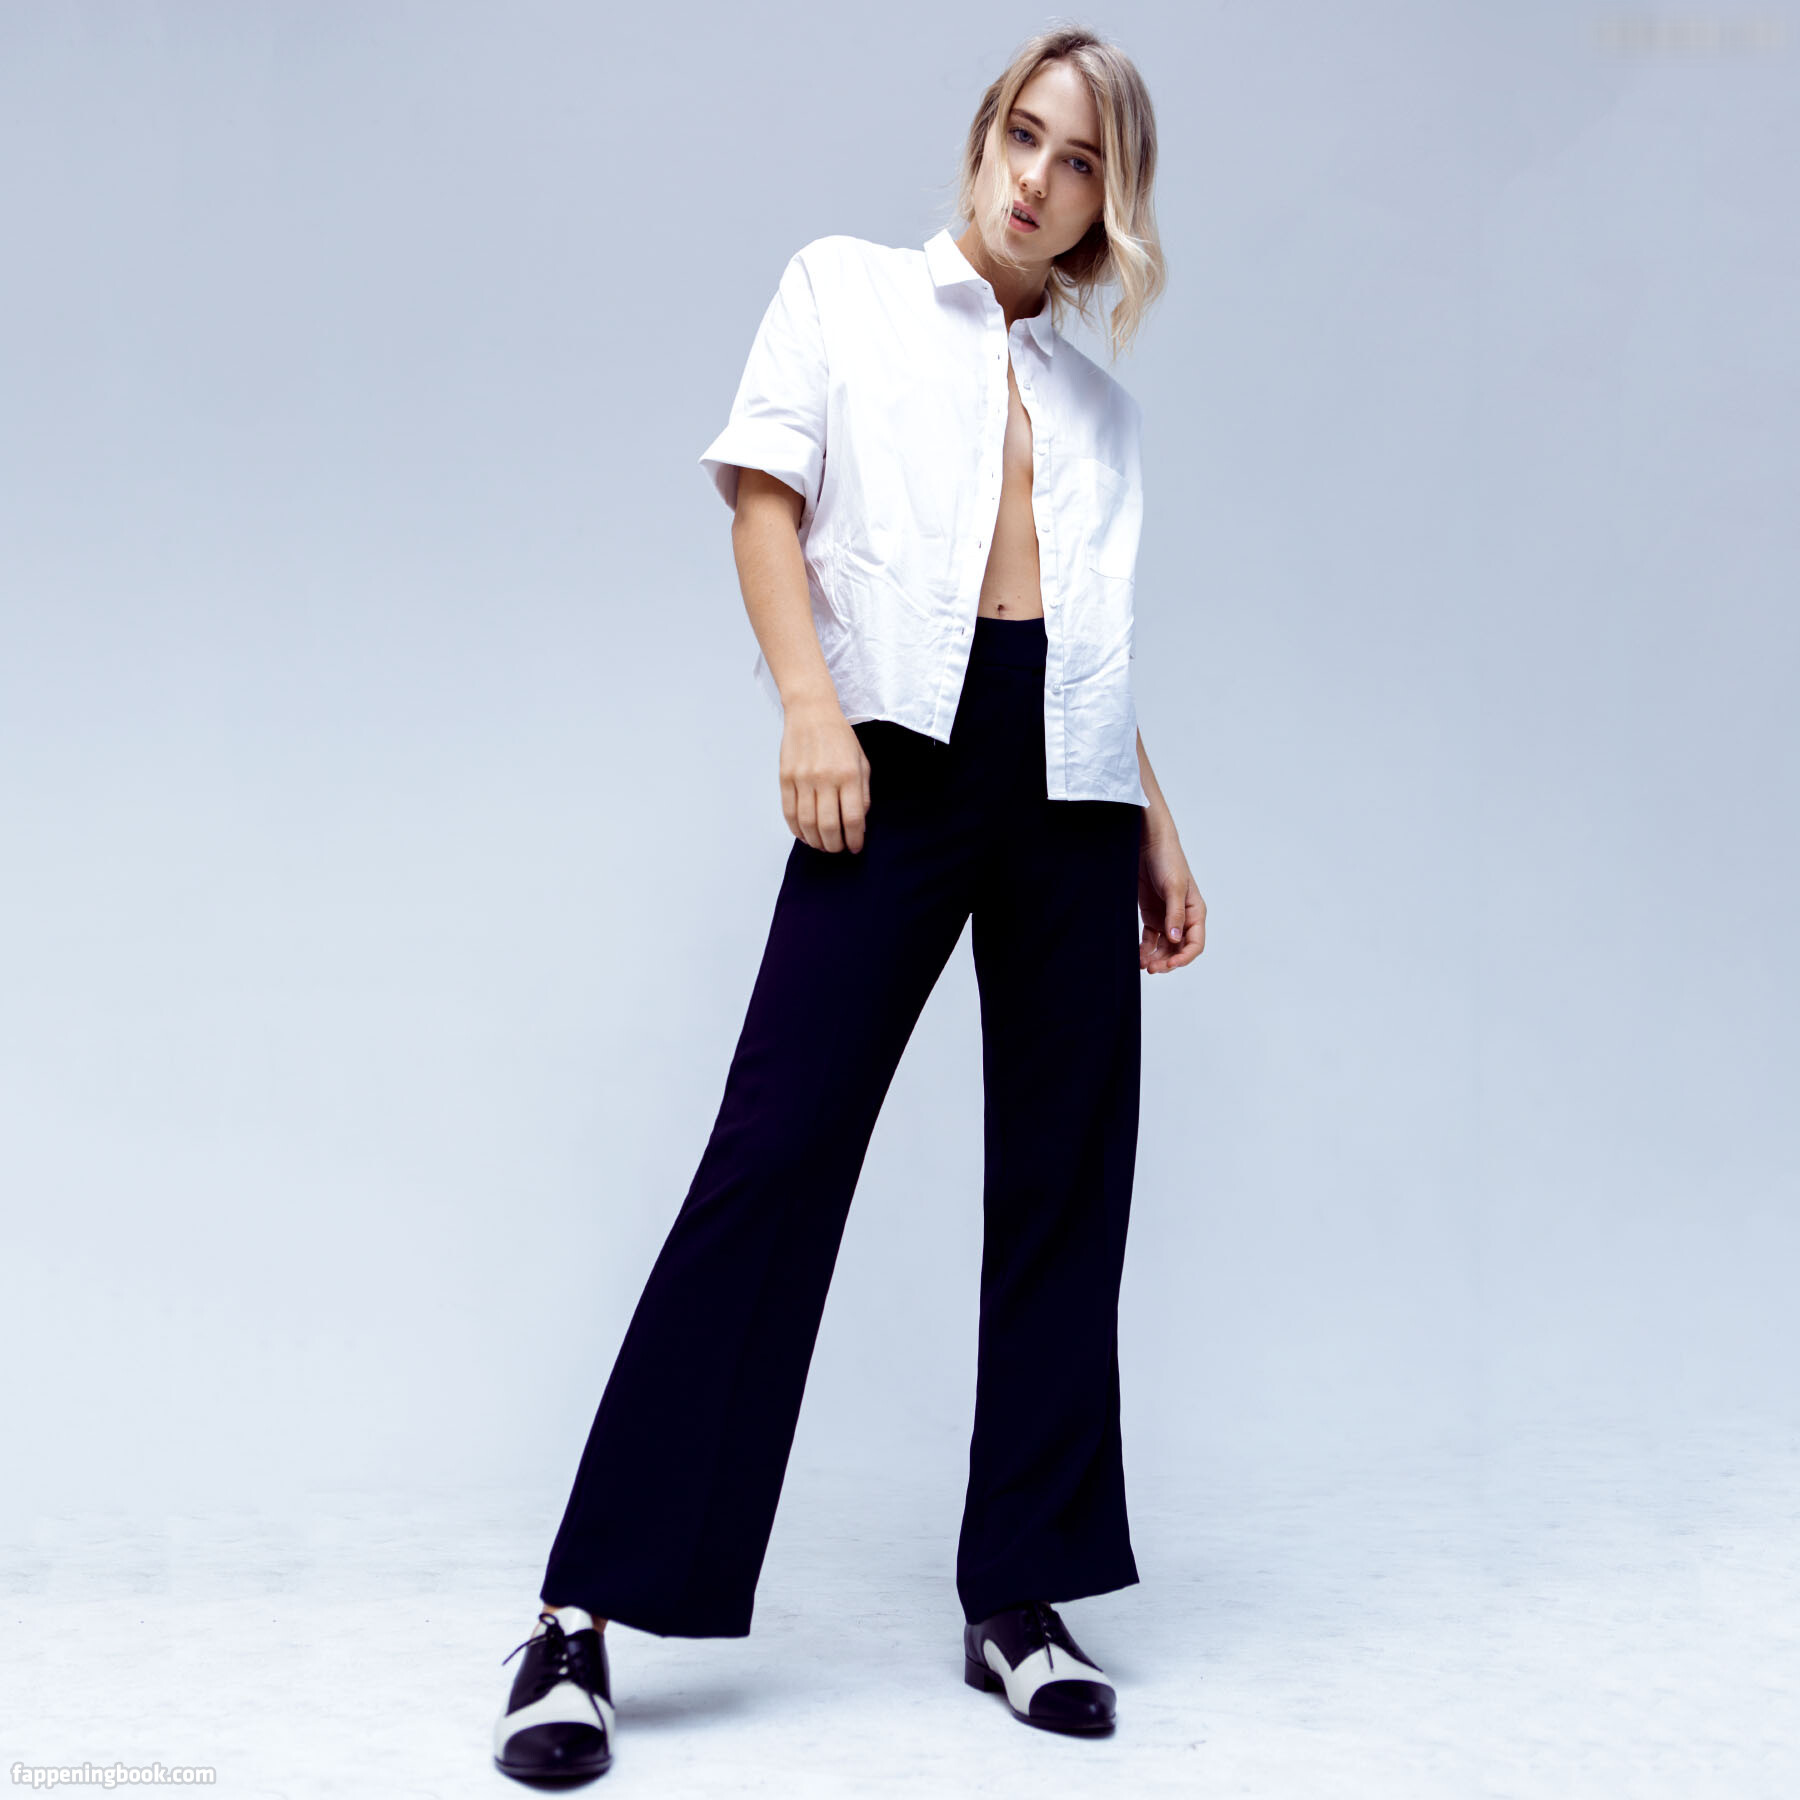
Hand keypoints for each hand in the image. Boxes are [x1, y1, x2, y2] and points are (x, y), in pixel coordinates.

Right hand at [780, 697, 871, 852]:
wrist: (811, 713)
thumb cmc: (839, 737)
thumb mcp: (861, 762)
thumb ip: (862, 793)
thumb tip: (858, 822)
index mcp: (848, 775)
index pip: (853, 818)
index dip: (855, 839)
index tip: (855, 846)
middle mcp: (825, 778)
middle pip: (829, 826)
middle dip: (835, 846)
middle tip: (838, 849)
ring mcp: (802, 779)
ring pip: (807, 824)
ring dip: (816, 841)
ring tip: (823, 845)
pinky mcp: (786, 778)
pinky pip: (789, 813)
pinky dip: (797, 830)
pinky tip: (805, 835)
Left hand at [1137, 818, 1204, 972]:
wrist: (1148, 844)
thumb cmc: (1168, 861)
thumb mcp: (1173, 887)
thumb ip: (1175, 914)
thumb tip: (1176, 939)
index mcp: (1195, 912)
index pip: (1195, 943)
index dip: (1184, 957)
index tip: (1169, 964)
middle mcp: (1183, 918)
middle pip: (1178, 949)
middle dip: (1167, 961)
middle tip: (1151, 968)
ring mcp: (1166, 918)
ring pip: (1164, 947)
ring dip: (1155, 958)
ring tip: (1142, 965)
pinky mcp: (1151, 916)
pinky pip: (1150, 939)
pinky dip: (1145, 949)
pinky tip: (1137, 955)